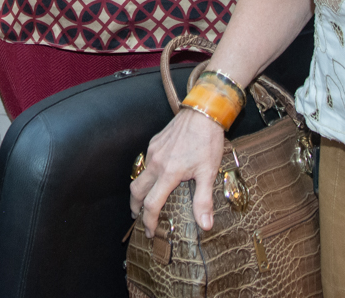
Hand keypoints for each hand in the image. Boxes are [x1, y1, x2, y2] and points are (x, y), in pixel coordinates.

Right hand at [129, 108, 224, 235]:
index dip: (149, 221)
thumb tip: (205, 225)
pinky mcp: (155, 142)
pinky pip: (146, 162)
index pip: (152, 204)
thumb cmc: (207, 141)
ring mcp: (153, 151)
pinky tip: (158, 176)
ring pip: (139, 176)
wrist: (203, 112)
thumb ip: (203, 200)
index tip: (150, 231)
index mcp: (169, 174)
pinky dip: (147, 174)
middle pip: (136, 191)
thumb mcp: (208, 172)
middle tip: (140, 218)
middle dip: (136, 207)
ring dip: (140, 191)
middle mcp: (156, 163)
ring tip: (147, 200)